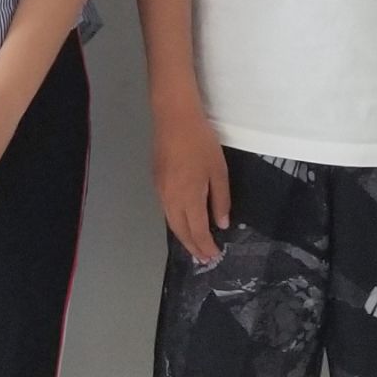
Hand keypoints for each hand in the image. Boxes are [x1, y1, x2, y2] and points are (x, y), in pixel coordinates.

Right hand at [150, 99, 231, 263]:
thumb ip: (220, 200)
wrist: (174, 118)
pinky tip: (183, 221)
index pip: (197, 231)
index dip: (205, 246)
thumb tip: (220, 224)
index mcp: (188, 198)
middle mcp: (171, 199)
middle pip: (180, 231)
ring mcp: (160, 191)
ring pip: (171, 222)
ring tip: (194, 245)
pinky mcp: (156, 181)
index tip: (214, 256)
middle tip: (204, 258)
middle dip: (193, 247)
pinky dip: (176, 222)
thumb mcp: (218, 171)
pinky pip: (166, 210)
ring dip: (183, 236)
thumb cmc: (201, 142)